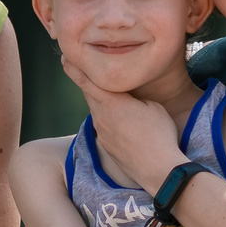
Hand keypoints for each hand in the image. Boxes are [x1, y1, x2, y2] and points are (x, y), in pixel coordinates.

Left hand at [56, 52, 186, 190]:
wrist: (158, 169)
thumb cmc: (160, 133)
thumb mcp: (153, 106)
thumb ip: (135, 97)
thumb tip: (128, 99)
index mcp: (111, 101)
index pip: (86, 80)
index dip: (73, 68)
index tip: (65, 58)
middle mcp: (101, 116)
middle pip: (89, 94)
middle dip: (87, 81)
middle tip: (85, 70)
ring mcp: (102, 132)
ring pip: (96, 110)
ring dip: (100, 102)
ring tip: (114, 97)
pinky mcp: (106, 146)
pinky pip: (103, 126)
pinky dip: (108, 120)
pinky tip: (123, 123)